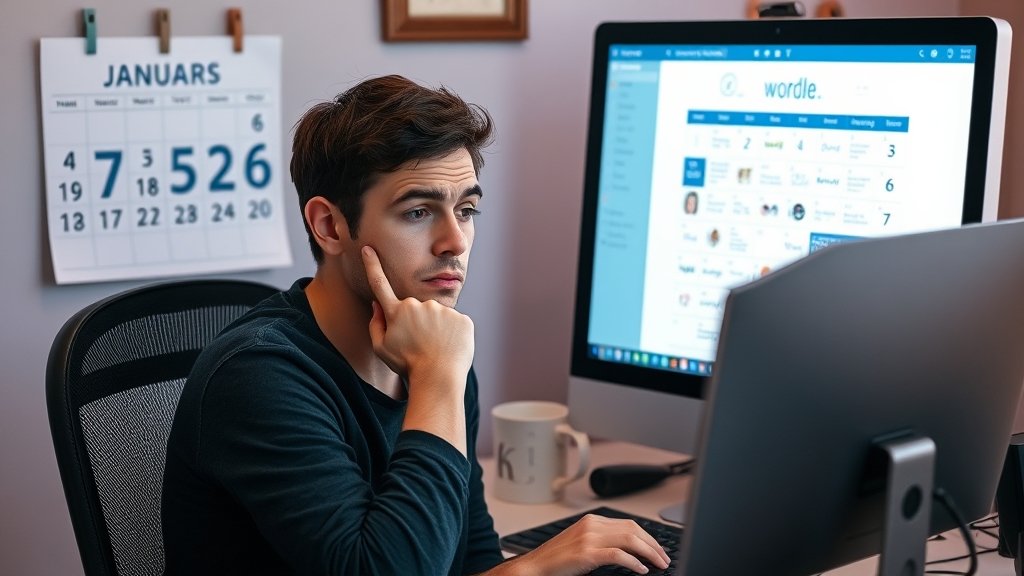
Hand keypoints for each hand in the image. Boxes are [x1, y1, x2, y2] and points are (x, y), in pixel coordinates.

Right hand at [361, 246, 473, 389]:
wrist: (438, 378)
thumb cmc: (407, 366)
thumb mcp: (382, 349)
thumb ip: (376, 324)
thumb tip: (377, 304)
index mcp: (396, 312)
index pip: (380, 284)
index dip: (373, 265)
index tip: (369, 248)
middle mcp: (418, 305)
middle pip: (416, 309)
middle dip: (417, 323)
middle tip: (420, 346)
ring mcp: (442, 310)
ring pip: (438, 317)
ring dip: (437, 329)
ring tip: (436, 349)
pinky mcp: (462, 318)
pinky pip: (455, 324)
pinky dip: (453, 335)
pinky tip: (449, 348)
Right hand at [499, 514, 670, 575]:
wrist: (535, 567)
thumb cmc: (557, 559)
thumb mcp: (582, 543)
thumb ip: (602, 540)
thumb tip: (629, 550)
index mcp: (592, 520)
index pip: (629, 524)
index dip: (648, 537)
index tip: (658, 549)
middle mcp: (592, 525)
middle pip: (633, 529)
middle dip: (653, 545)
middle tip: (664, 558)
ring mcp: (589, 538)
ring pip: (630, 540)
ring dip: (649, 553)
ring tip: (659, 564)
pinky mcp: (586, 553)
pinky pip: (618, 555)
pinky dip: (634, 562)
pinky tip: (641, 570)